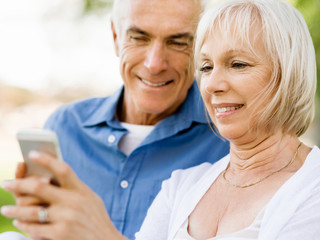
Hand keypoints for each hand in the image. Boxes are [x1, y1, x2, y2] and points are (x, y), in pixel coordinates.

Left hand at [1, 152, 126, 239]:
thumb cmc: (96, 219)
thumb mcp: (90, 199)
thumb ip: (74, 189)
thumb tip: (51, 177)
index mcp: (81, 189)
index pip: (62, 169)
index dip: (47, 160)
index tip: (31, 154)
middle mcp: (73, 201)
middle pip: (39, 187)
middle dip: (18, 184)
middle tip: (5, 183)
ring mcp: (66, 217)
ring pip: (31, 210)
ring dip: (14, 210)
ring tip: (5, 210)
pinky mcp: (60, 233)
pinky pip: (34, 228)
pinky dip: (24, 225)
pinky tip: (19, 223)